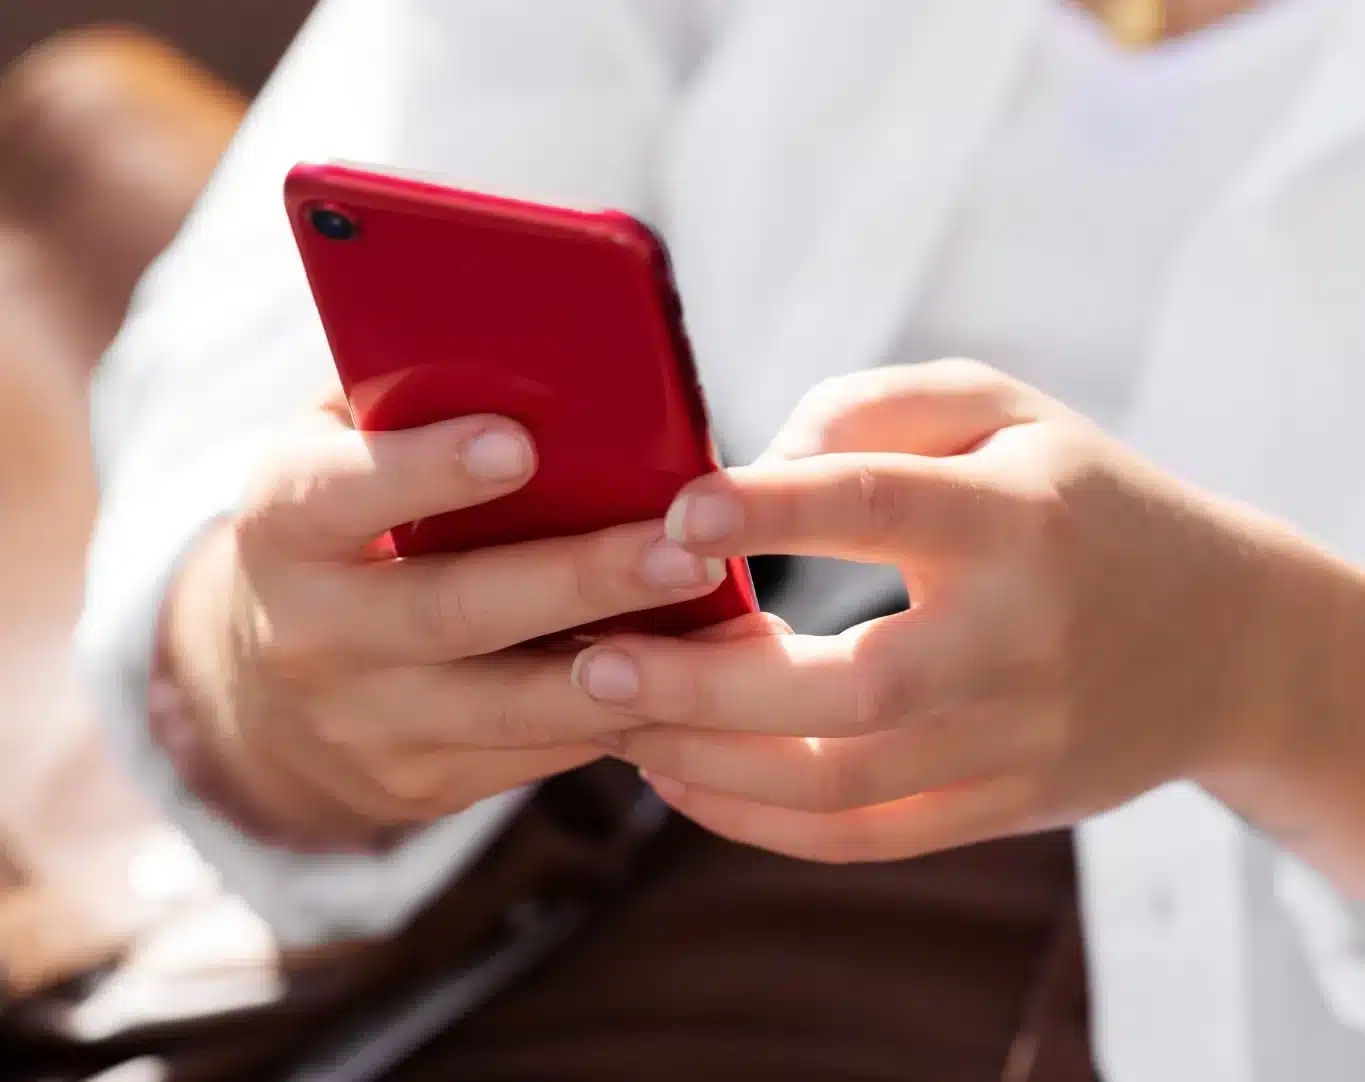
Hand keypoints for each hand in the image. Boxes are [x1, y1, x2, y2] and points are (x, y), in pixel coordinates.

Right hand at [163, 395, 726, 846]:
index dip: (425, 470)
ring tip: (726, 636)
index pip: (340, 495)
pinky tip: (701, 686)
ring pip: (510, 706)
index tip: (519, 444)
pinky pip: (538, 755)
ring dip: (626, 672)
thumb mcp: (337, 457)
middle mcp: (314, 634)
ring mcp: (368, 723)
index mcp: (285, 528)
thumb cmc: (339, 533)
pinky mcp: (422, 782)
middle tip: (683, 548)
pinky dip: (626, 719)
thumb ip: (410, 404)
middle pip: (454, 610)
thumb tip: (546, 347)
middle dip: (577, 580)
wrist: (270, 696)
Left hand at [572, 361, 1307, 863]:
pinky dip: (758, 824)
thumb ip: (872, 411)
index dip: (772, 511)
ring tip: (611, 722)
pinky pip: (864, 839)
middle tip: (592, 664)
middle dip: (705, 687)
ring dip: (709, 763)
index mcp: (1018, 520)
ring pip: (844, 783)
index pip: (883, 507)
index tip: (671, 512)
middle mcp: (1018, 641)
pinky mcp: (999, 805)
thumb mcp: (1003, 412)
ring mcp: (1013, 741)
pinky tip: (680, 782)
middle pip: (851, 689)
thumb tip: (750, 467)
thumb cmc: (1079, 501)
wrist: (1219, 636)